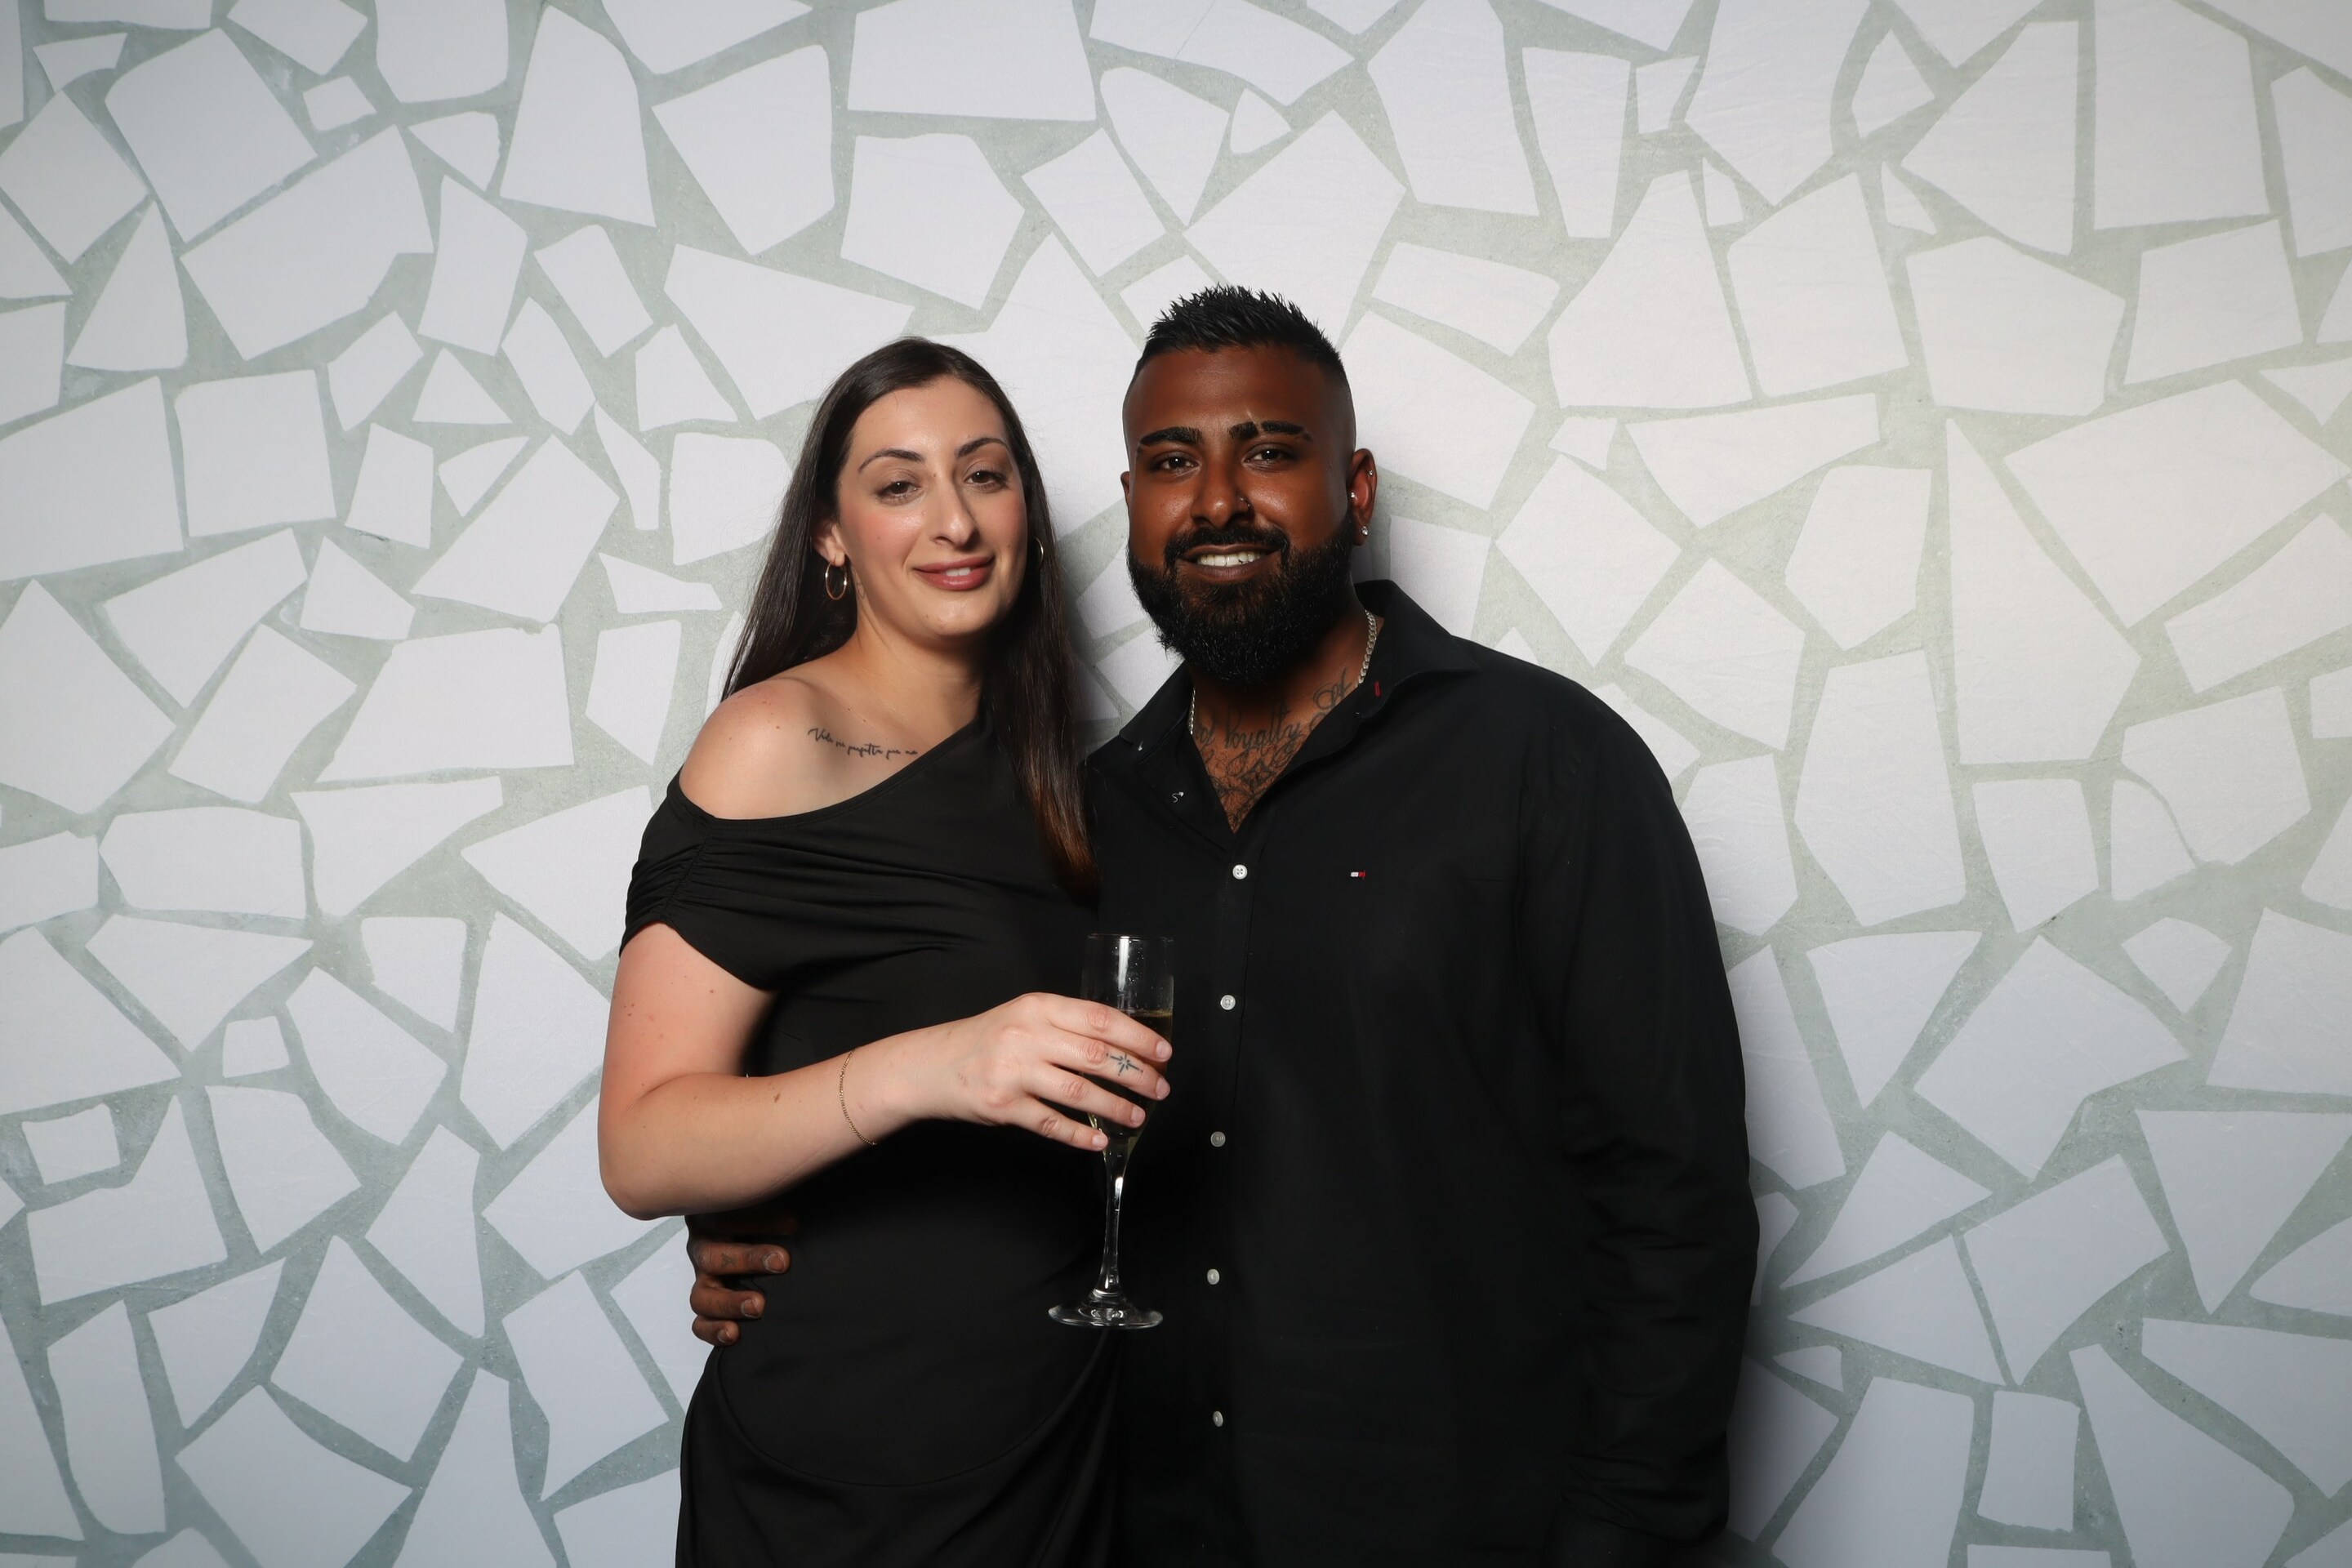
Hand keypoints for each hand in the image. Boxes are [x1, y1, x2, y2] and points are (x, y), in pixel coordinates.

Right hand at [686, 1202, 796, 1347]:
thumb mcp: (766, 1196)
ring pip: (702, 1295)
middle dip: (748, 1259)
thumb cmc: (764, 1210)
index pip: (727, 1215)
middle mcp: (703, 1246)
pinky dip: (713, 1330)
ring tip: (759, 1306)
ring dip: (730, 1302)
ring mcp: (703, 1278)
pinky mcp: (707, 1303)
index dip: (760, 1220)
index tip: (793, 1225)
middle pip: (713, 1255)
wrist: (754, 1234)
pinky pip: (699, 1322)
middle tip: (782, 1262)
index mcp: (712, 1214)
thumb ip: (776, 1191)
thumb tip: (802, 1186)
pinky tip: (734, 1333)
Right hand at [890, 992, 1172, 1152]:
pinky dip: (1080, 1134)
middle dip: (1137, 1075)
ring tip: (1137, 1116)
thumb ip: (1066, 1025)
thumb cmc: (986, 1040)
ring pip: (1079, 1092)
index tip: (1163, 1053)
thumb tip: (1124, 1045)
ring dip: (1116, 1107)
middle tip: (1159, 1089)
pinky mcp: (1003, 1106)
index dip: (1137, 1037)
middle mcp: (1026, 1036)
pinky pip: (1051, 1123)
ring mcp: (1014, 1072)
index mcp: (1038, 1007)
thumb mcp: (1024, 1017)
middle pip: (1097, 1056)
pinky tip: (1100, 1140)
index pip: (1100, 1019)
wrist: (931, 1065)